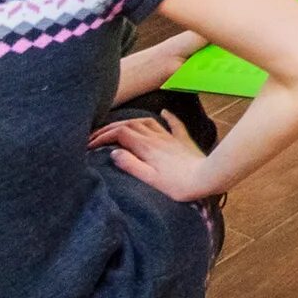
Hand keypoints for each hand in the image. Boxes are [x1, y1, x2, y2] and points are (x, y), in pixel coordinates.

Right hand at [87, 112, 215, 202]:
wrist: (207, 178)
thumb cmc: (178, 185)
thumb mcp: (150, 179)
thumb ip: (130, 164)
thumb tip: (113, 152)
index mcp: (146, 147)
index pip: (119, 134)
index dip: (103, 136)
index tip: (90, 143)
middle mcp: (156, 137)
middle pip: (130, 125)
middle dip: (111, 128)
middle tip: (98, 135)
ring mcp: (170, 137)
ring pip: (147, 122)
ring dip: (131, 121)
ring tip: (120, 126)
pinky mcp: (183, 140)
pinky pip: (174, 124)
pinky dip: (167, 116)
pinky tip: (163, 112)